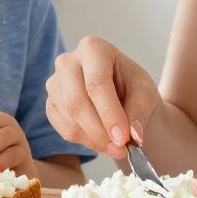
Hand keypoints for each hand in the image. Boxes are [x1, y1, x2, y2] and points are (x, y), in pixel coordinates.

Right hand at [44, 36, 159, 159]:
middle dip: (99, 131)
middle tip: (120, 149)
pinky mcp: (51, 103)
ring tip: (117, 147)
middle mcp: (68, 61)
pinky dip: (85, 141)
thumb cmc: (132, 86)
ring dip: (94, 139)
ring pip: (69, 118)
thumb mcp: (145, 93)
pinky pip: (63, 129)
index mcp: (93, 48)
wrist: (121, 93)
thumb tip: (133, 135)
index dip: (109, 113)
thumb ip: (139, 111)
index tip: (123, 138)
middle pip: (75, 100)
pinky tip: (102, 140)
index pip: (96, 82)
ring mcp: (55, 83)